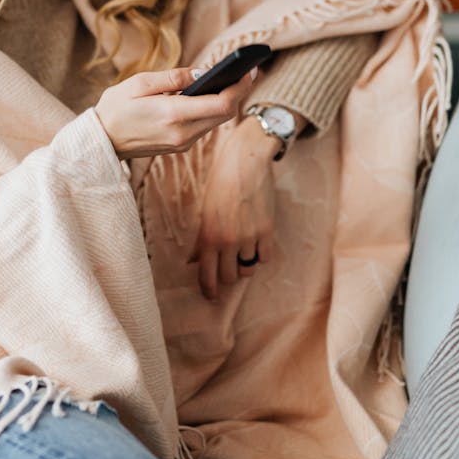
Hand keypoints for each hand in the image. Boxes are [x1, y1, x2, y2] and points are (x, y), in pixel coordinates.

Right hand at [95, 67, 253, 161]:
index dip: (241, 87)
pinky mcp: (179, 146)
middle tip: (247, 71)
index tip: (250, 70)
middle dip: (239, 92)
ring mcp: (182, 143)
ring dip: (227, 101)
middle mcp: (182, 133)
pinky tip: (211, 95)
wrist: (100, 142)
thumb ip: (175, 77)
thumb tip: (204, 71)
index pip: (222, 104)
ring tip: (232, 79)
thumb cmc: (115, 108)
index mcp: (173, 115)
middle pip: (225, 114)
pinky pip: (204, 127)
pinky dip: (212, 110)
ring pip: (217, 121)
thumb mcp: (140, 83)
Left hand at [190, 114, 281, 300]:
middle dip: (229, 274)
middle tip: (229, 265)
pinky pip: (265, 257)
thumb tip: (192, 262)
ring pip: (249, 269)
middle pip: (230, 277)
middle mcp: (228, 240)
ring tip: (243, 248)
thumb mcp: (205, 211)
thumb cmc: (220, 183)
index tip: (211, 297)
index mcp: (208, 236)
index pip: (207, 275)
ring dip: (245, 263)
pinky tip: (256, 241)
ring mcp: (248, 237)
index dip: (209, 290)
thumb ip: (201, 240)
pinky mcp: (267, 231)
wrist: (245, 161)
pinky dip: (261, 254)